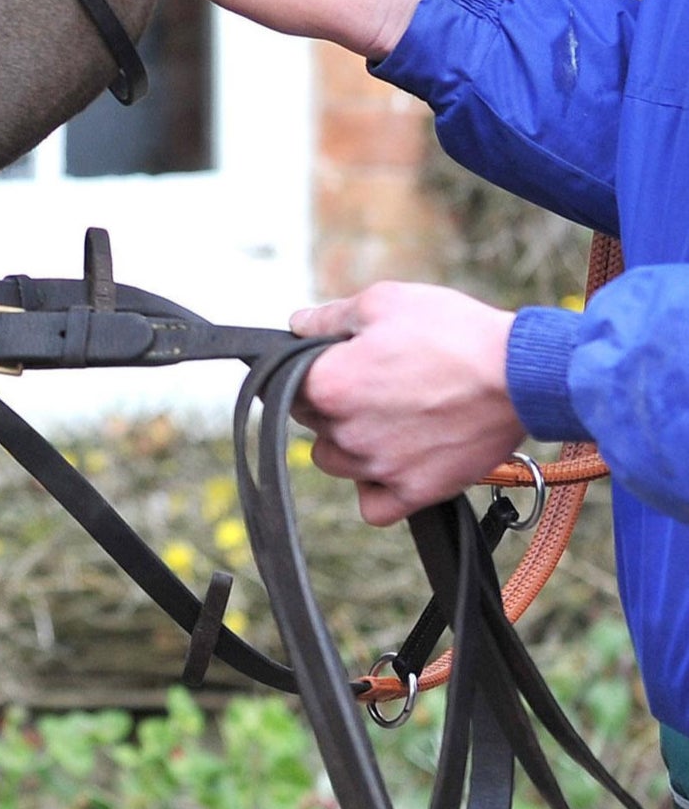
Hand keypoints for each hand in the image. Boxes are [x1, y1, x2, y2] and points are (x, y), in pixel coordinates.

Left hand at [288, 282, 524, 524]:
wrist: (522, 375)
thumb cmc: (454, 333)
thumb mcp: (383, 302)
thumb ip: (328, 316)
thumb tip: (297, 324)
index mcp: (329, 385)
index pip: (286, 385)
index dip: (310, 371)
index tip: (335, 363)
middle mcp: (346, 432)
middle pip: (311, 423)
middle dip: (331, 404)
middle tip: (373, 385)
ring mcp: (380, 465)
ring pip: (335, 463)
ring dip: (349, 445)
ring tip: (387, 420)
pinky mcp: (416, 491)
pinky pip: (373, 506)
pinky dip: (377, 489)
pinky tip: (393, 463)